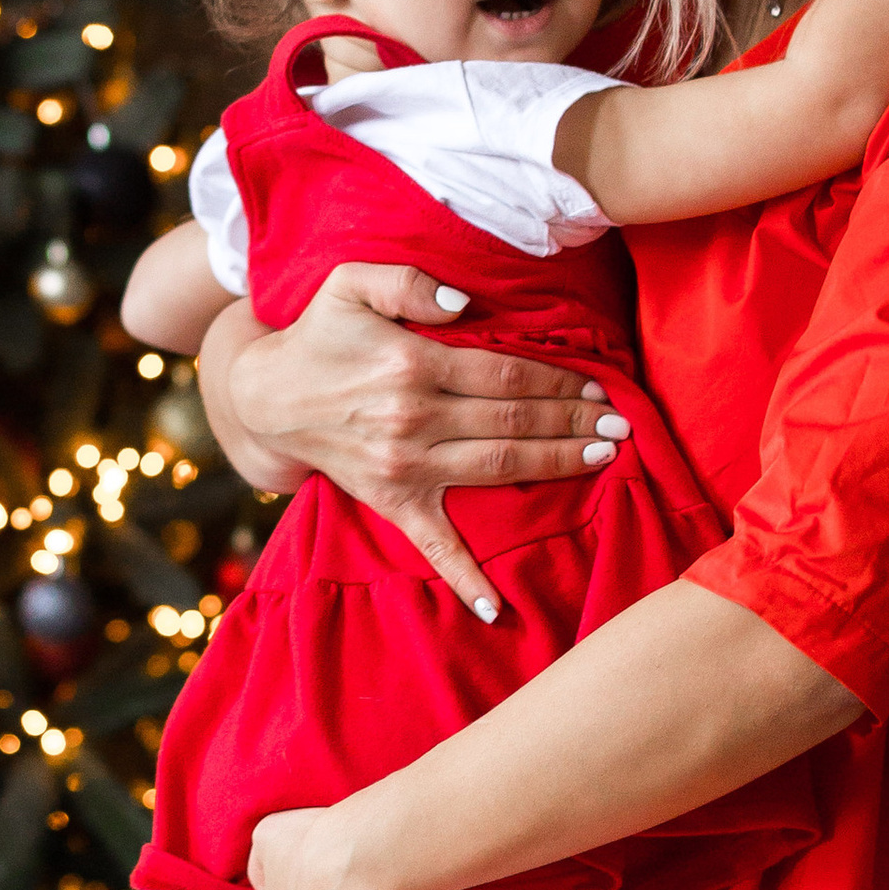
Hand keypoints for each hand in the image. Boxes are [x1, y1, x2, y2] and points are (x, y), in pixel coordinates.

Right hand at [200, 266, 627, 618]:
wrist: (267, 398)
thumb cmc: (320, 335)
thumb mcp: (350, 283)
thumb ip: (408, 281)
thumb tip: (466, 302)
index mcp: (411, 365)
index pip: (504, 374)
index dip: (557, 380)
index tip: (596, 385)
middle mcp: (412, 420)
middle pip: (512, 422)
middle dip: (573, 422)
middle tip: (621, 423)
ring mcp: (403, 468)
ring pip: (497, 468)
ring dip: (556, 466)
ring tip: (605, 459)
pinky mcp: (391, 502)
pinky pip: (432, 545)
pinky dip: (464, 579)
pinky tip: (497, 608)